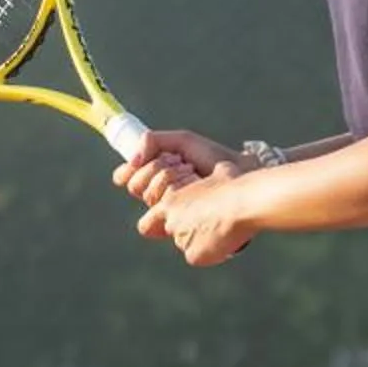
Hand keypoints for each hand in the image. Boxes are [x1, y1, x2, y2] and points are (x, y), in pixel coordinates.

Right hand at [114, 129, 236, 206]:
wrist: (240, 171)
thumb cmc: (215, 158)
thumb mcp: (183, 142)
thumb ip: (153, 141)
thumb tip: (132, 160)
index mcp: (157, 180)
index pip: (127, 180)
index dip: (129, 171)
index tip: (145, 160)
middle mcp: (162, 198)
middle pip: (136, 187)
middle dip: (156, 169)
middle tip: (180, 162)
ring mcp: (172, 212)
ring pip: (147, 196)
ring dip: (168, 176)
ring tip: (190, 170)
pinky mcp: (183, 224)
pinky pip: (162, 208)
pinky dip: (176, 187)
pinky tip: (193, 181)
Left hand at [139, 161, 255, 266]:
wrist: (243, 202)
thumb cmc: (234, 184)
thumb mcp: (216, 174)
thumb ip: (206, 182)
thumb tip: (217, 177)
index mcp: (171, 202)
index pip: (150, 223)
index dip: (159, 225)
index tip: (178, 222)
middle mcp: (172, 222)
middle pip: (171, 234)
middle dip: (186, 231)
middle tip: (208, 225)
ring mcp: (181, 240)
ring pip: (188, 246)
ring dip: (201, 241)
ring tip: (222, 229)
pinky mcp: (194, 255)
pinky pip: (199, 257)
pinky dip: (210, 253)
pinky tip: (224, 240)